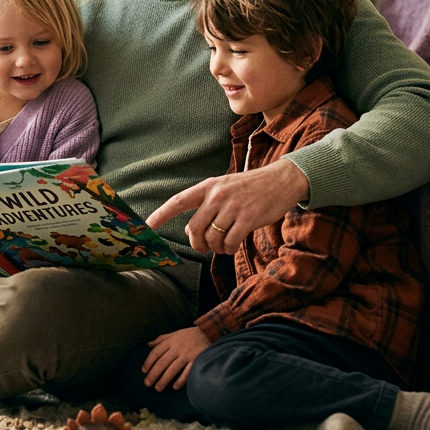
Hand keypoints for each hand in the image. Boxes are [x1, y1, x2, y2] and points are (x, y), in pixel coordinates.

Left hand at [141, 326, 211, 390]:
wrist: (209, 333)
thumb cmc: (189, 335)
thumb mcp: (175, 334)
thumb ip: (161, 339)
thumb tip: (148, 344)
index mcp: (171, 341)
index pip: (156, 352)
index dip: (148, 362)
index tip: (144, 371)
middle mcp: (178, 348)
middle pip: (162, 362)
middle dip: (154, 374)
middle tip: (147, 384)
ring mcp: (187, 355)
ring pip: (173, 369)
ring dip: (164, 380)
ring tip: (158, 388)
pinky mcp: (197, 361)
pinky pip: (187, 373)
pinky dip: (181, 380)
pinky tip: (174, 387)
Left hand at [145, 159, 308, 254]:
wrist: (282, 180)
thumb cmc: (250, 188)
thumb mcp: (224, 190)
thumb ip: (205, 207)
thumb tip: (188, 230)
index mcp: (208, 186)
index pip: (178, 201)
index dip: (161, 215)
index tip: (147, 226)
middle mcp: (217, 195)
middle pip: (194, 229)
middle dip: (197, 244)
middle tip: (204, 247)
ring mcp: (232, 207)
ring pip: (212, 238)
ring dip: (216, 248)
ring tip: (224, 244)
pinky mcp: (248, 218)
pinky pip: (230, 242)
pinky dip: (229, 249)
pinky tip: (233, 245)